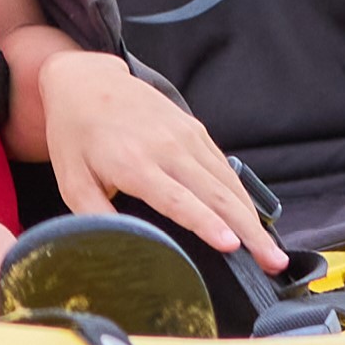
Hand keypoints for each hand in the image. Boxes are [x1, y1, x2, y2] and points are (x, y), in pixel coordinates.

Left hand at [33, 54, 280, 272]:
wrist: (85, 81)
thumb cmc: (75, 137)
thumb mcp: (71, 180)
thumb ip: (94, 216)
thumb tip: (121, 247)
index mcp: (133, 164)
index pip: (177, 200)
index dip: (206, 224)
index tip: (232, 246)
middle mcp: (165, 147)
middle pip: (216, 195)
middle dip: (249, 232)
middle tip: (273, 264)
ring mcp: (184, 135)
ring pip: (228, 183)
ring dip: (253, 219)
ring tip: (271, 252)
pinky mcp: (194, 129)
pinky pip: (225, 168)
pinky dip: (242, 196)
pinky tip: (252, 220)